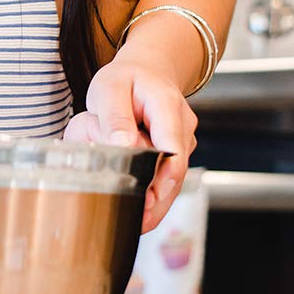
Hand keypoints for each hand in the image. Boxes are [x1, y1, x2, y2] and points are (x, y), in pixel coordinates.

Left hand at [64, 55, 197, 232]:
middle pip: (176, 171)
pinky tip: (141, 207)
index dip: (162, 182)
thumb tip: (123, 148)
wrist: (146, 69)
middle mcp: (182, 125)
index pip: (173, 150)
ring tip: (137, 222)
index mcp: (167, 106)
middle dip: (160, 201)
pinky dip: (156, 190)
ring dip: (158, 199)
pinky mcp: (178, 149)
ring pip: (174, 176)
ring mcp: (183, 139)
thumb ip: (115, 117)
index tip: (146, 204)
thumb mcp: (109, 89)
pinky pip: (169, 173)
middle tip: (138, 224)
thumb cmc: (125, 79)